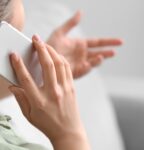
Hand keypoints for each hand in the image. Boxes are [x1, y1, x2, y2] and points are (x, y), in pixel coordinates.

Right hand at [9, 35, 89, 149]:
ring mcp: (65, 89)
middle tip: (35, 38)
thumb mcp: (29, 115)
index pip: (26, 79)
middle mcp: (53, 93)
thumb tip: (13, 85)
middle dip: (40, 49)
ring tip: (46, 44)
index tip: (14, 55)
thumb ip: (21, 99)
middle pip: (47, 65)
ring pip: (60, 64)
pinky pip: (67, 69)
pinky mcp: (72, 87)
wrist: (68, 131)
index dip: (18, 65)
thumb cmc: (47, 124)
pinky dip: (61, 59)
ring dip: (52, 51)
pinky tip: (56, 55)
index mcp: (39, 101)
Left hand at [47, 11, 122, 78]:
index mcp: (80, 45)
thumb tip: (81, 12)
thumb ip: (71, 24)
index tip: (120, 42)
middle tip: (115, 51)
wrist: (40, 58)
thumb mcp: (60, 32)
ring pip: (93, 62)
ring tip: (102, 56)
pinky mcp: (74, 72)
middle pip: (98, 52)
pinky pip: (83, 70)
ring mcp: (79, 63)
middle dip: (107, 52)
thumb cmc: (49, 45)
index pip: (97, 42)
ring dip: (98, 59)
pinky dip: (88, 67)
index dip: (109, 42)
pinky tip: (90, 63)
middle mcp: (82, 54)